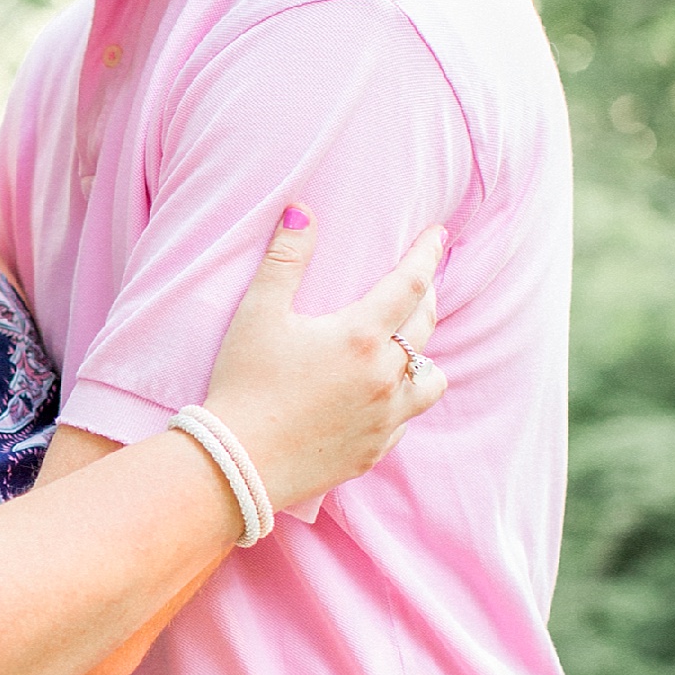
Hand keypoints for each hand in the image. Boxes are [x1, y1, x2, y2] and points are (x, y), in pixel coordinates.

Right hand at [202, 207, 445, 507]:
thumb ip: (285, 258)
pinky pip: (405, 418)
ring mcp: (385, 419)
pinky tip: (381, 395)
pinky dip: (401, 399)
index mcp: (361, 337)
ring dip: (423, 355)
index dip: (427, 253)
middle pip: (425, 326)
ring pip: (429, 379)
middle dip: (426, 296)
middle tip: (420, 280)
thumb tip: (302, 210)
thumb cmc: (243, 385)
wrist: (236, 464)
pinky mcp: (374, 451)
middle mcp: (385, 377)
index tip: (438, 234)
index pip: (411, 283)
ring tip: (407, 345)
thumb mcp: (257, 314)